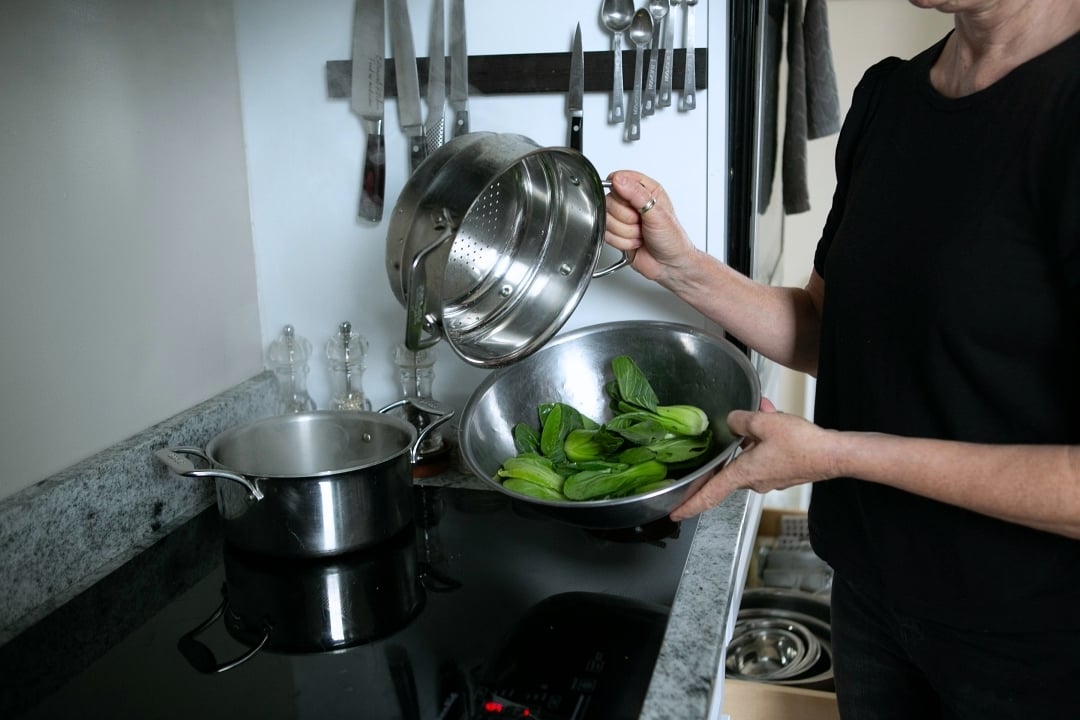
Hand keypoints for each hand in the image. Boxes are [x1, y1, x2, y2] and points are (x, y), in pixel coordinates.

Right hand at [604, 170, 697, 282]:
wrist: (670, 264)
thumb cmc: (672, 238)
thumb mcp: (658, 213)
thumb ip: (637, 194)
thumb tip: (619, 180)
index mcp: (646, 190)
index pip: (619, 179)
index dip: (621, 192)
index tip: (632, 204)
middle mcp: (633, 202)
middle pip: (609, 201)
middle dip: (626, 218)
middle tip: (641, 223)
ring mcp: (623, 218)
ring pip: (607, 219)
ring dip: (626, 232)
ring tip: (640, 234)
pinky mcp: (616, 233)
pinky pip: (607, 234)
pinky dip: (622, 242)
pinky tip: (635, 242)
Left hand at [669, 397, 837, 520]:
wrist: (833, 454)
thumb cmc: (801, 444)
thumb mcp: (764, 423)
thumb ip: (741, 421)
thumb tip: (732, 421)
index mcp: (744, 473)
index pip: (710, 493)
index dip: (690, 504)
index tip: (675, 513)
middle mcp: (755, 481)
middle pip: (732, 463)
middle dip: (734, 441)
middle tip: (742, 421)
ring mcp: (770, 478)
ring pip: (750, 454)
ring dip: (754, 434)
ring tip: (765, 412)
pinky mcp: (783, 472)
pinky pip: (766, 453)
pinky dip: (767, 437)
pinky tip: (775, 418)